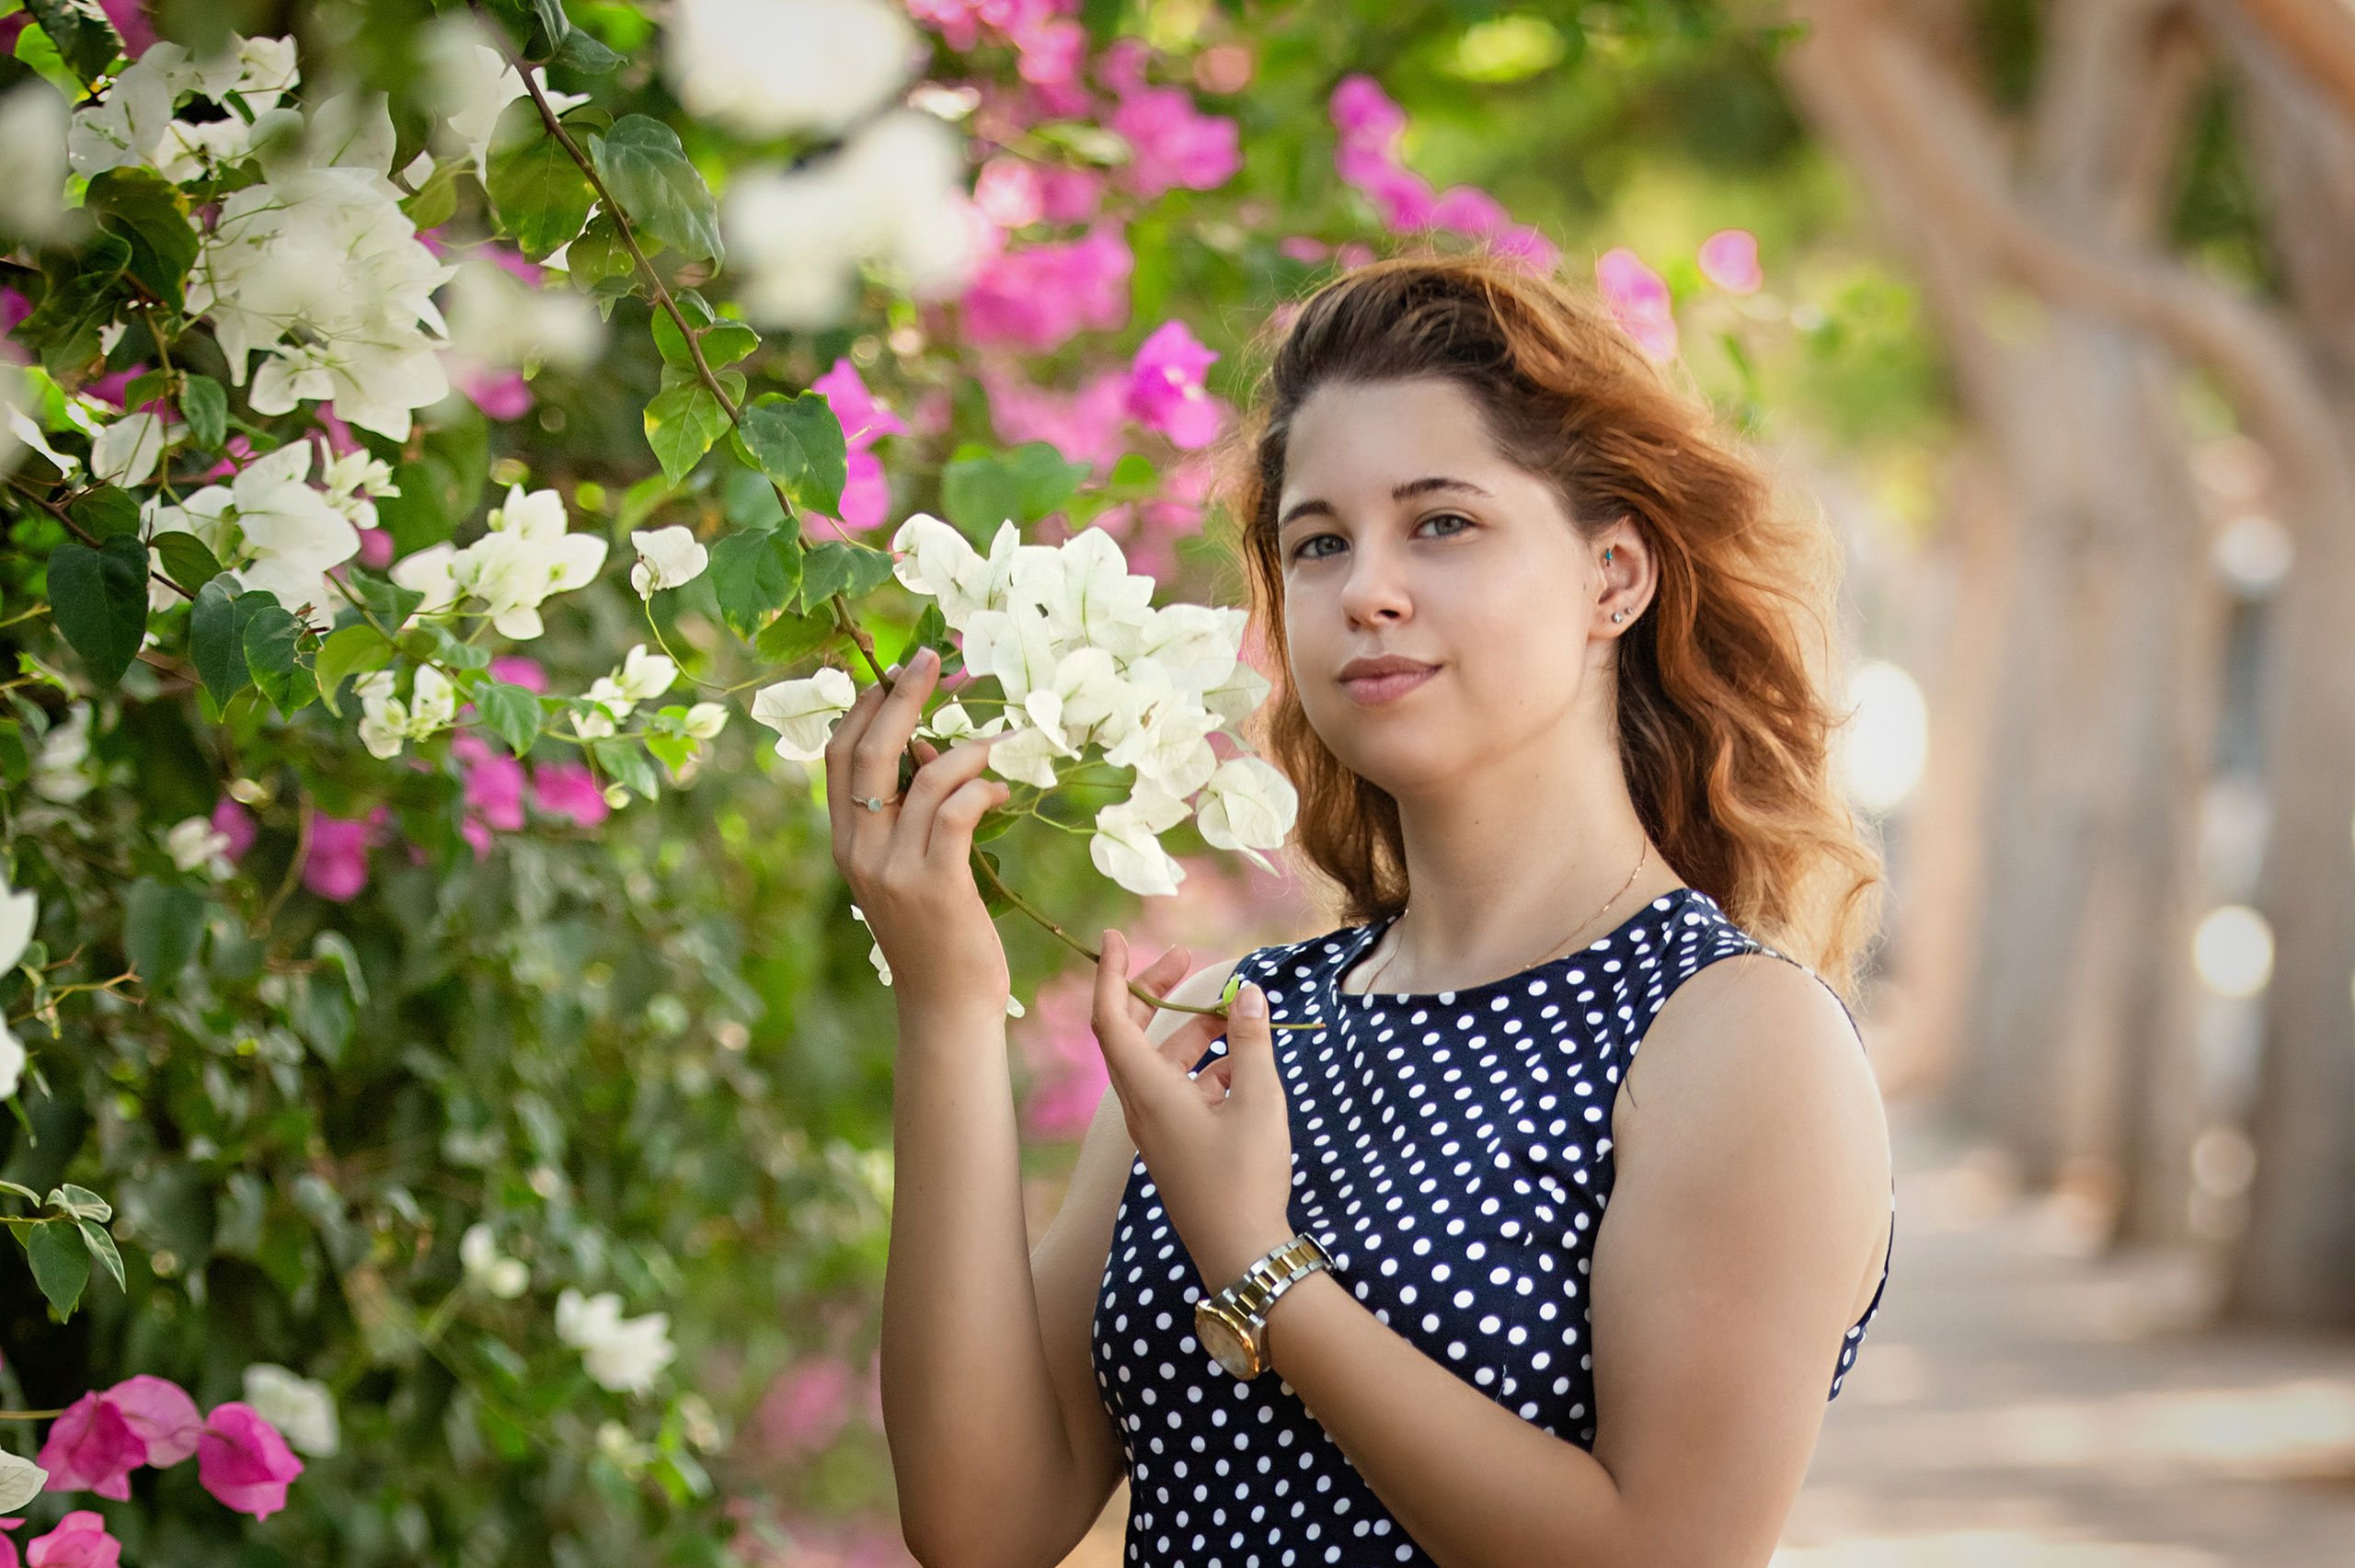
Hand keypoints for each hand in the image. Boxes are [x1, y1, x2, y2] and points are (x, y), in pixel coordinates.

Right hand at [824, 646, 1011, 1018]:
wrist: (944, 1005)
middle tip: (932, 660)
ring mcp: (896, 869)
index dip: (863, 707)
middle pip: (871, 752)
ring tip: (994, 747)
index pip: (840, 756)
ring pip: (926, 778)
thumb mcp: (908, 868)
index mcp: (846, 843)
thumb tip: (931, 750)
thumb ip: (909, 815)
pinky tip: (1002, 789)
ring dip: (966, 750)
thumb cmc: (934, 934)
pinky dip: (984, 788)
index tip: (892, 670)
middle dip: (903, 697)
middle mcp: (861, 851)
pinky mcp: (937, 884)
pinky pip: (958, 812)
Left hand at [1091, 929, 1295, 1288]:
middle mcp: (1142, 1108)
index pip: (1111, 1020)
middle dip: (1157, 993)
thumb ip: (1253, 1042)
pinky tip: (1247, 1066)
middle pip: (1132, 1035)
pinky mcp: (1176, 1145)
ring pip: (1164, 1062)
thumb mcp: (1260, 1102)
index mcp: (1149, 1092)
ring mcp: (1157, 1129)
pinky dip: (1208, 1068)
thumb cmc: (1247, 1179)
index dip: (1111, 975)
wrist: (1242, 1255)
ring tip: (1240, 1014)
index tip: (1117, 936)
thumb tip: (1248, 993)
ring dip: (1196, 1032)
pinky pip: (1181, 1090)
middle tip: (1187, 959)